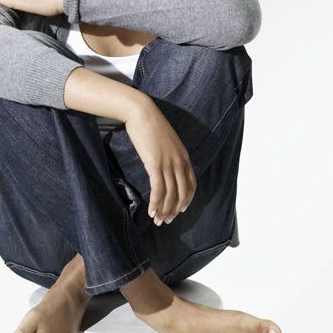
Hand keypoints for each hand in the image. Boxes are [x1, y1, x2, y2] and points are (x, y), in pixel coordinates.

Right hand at [124, 99, 197, 225]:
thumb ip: (168, 154)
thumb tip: (162, 166)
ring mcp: (169, 163)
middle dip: (175, 210)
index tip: (178, 210)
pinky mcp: (155, 164)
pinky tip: (151, 211)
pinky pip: (158, 190)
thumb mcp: (165, 141)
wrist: (141, 112)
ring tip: (157, 221)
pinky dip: (156, 203)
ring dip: (164, 210)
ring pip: (171, 195)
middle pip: (182, 193)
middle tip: (166, 221)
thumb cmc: (150, 124)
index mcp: (184, 156)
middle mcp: (180, 162)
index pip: (191, 184)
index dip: (186, 200)